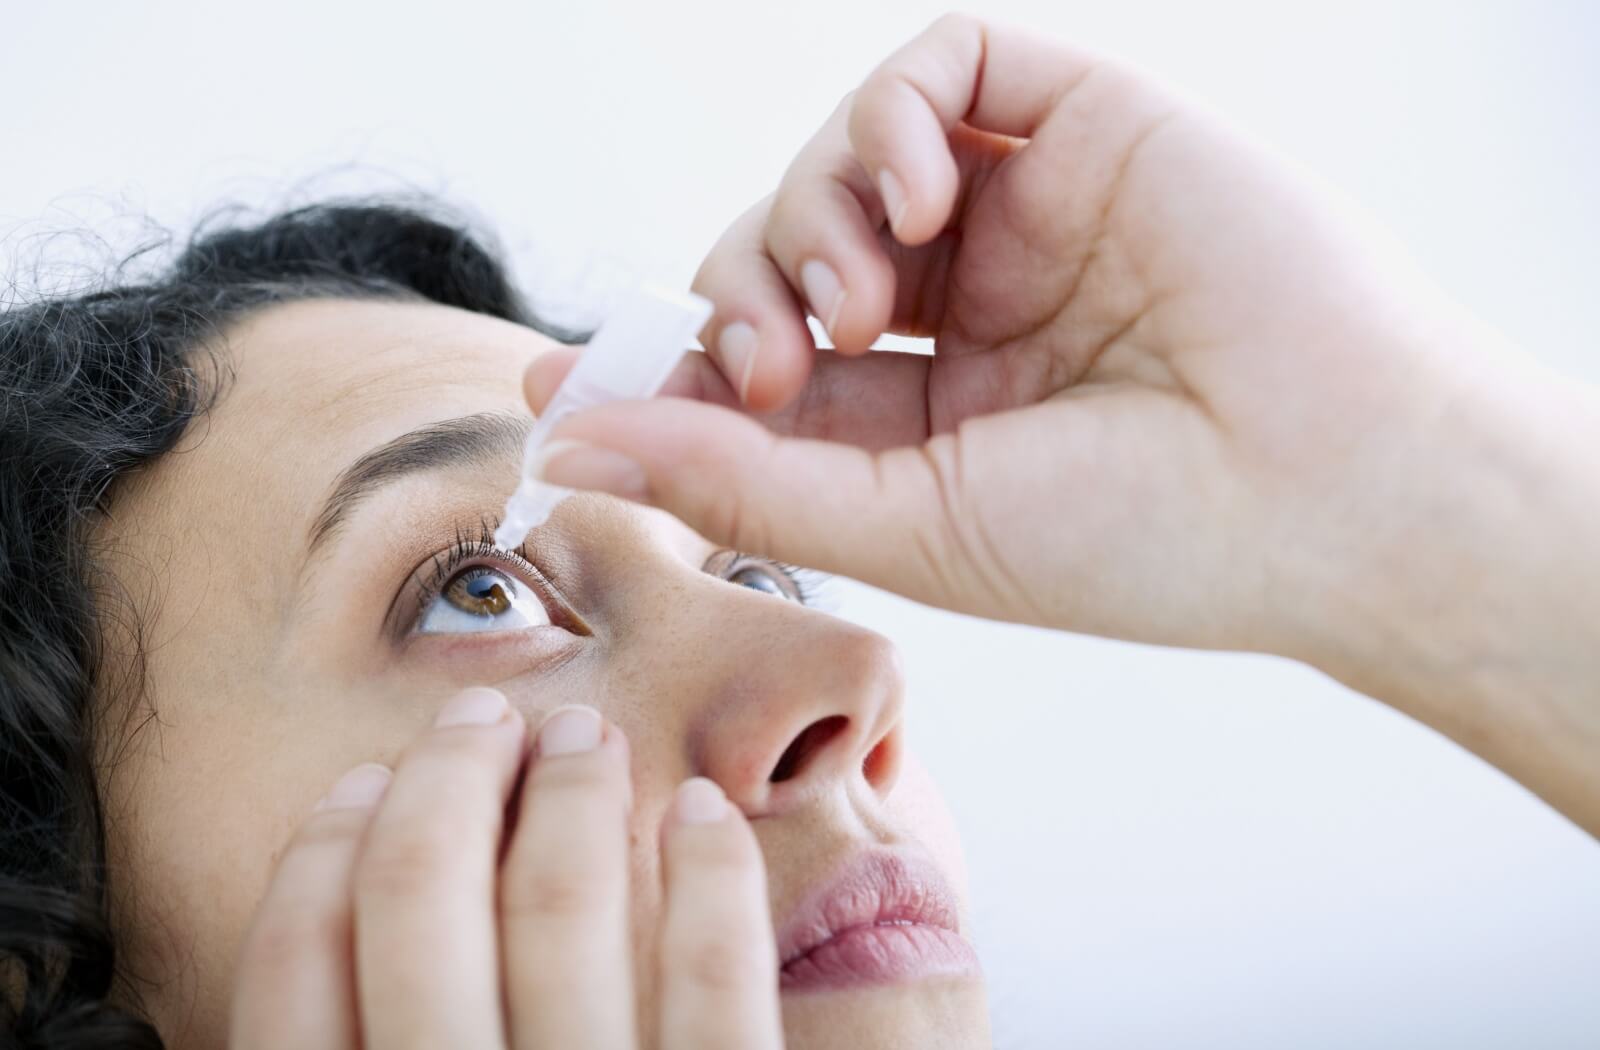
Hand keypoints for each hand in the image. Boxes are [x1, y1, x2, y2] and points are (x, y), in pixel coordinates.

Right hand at [230, 689, 783, 1048]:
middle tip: (479, 715)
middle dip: (444, 777)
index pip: (290, 971)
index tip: (359, 783)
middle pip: (420, 895)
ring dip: (571, 792)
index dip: (319, 856)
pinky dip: (709, 872)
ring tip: (583, 734)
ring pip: (563, 905)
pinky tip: (703, 812)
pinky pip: (716, 976)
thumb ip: (361, 1036)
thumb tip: (334, 910)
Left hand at [525, 14, 1480, 655]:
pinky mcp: (1075, 121)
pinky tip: (917, 193)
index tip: (561, 380)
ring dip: (808, 210)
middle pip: (776, 253)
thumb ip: (733, 473)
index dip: (660, 365)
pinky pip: (940, 65)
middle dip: (737, 295)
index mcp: (922, 415)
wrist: (1329, 486)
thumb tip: (567, 438)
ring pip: (839, 158)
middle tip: (773, 356)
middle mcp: (960, 308)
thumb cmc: (1140, 538)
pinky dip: (891, 114)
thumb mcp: (906, 524)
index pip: (755, 367)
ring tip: (857, 292)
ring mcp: (1016, 212)